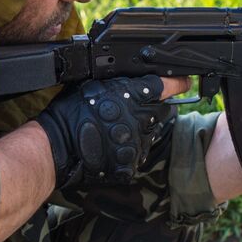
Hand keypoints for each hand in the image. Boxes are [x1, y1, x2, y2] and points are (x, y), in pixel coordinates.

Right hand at [33, 75, 181, 188]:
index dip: (178, 83)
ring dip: (141, 129)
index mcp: (133, 95)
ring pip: (151, 133)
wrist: (58, 147)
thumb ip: (120, 83)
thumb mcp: (94, 85)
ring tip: (118, 128)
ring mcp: (137, 144)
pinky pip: (137, 154)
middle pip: (161, 111)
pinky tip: (113, 146)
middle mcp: (141, 120)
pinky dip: (129, 150)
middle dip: (154, 107)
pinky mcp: (130, 164)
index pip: (167, 86)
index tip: (184, 82)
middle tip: (135, 108)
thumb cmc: (71, 112)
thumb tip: (135, 77)